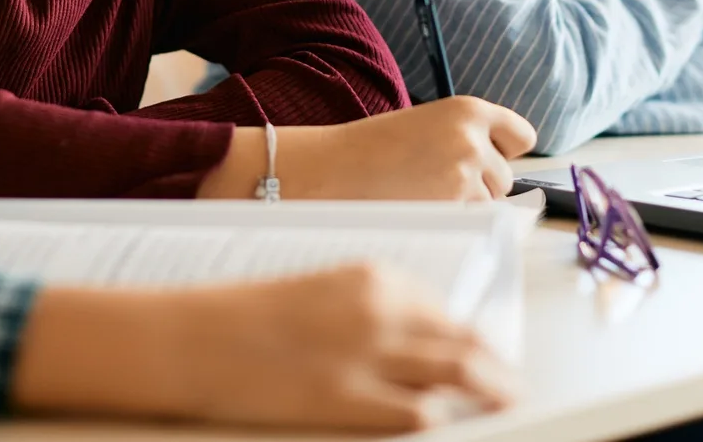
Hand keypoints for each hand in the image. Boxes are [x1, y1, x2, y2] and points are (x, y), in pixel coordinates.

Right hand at [12, 265, 513, 429]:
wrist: (190, 338)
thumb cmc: (243, 317)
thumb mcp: (320, 294)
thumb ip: (369, 312)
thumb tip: (411, 340)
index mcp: (373, 277)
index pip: (445, 308)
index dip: (471, 336)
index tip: (485, 352)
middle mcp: (381, 310)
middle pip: (463, 340)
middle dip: (495, 366)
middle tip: (512, 384)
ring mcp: (368, 355)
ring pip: (457, 372)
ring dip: (489, 390)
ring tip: (507, 402)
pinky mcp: (348, 399)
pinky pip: (418, 413)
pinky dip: (440, 419)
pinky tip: (448, 424)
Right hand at [199, 98, 537, 201]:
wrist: (329, 170)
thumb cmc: (370, 152)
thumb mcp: (426, 128)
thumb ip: (465, 142)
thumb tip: (503, 178)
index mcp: (468, 109)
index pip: (521, 136)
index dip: (504, 152)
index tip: (486, 160)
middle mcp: (473, 138)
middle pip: (506, 177)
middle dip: (479, 186)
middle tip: (432, 183)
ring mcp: (465, 174)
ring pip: (490, 205)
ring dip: (465, 207)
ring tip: (420, 195)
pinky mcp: (453, 207)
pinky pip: (471, 225)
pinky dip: (451, 224)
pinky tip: (418, 211)